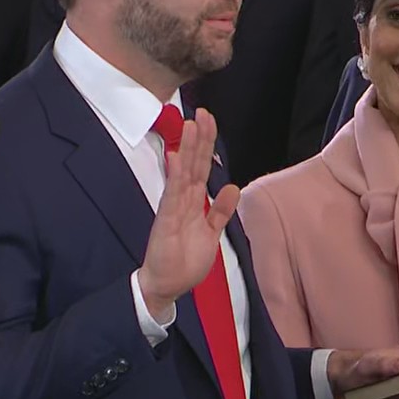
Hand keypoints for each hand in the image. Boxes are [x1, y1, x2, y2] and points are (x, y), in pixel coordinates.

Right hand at [137, 109, 239, 322]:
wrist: (166, 285)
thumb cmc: (184, 260)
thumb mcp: (211, 233)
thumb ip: (220, 211)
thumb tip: (233, 188)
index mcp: (194, 202)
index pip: (202, 168)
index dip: (207, 145)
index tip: (210, 122)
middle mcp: (182, 200)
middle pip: (193, 163)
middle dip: (199, 139)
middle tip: (204, 112)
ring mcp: (173, 208)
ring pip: (182, 173)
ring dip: (187, 149)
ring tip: (191, 126)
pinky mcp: (166, 220)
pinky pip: (172, 195)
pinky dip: (175, 177)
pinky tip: (177, 159)